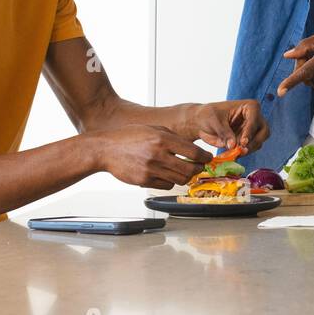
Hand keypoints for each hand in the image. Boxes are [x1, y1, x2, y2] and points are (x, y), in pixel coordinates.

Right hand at [88, 125, 210, 188]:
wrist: (105, 149)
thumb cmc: (128, 137)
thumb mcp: (152, 129)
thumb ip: (173, 137)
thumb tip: (192, 148)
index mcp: (162, 139)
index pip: (193, 152)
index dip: (205, 157)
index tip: (208, 158)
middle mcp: (158, 154)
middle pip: (190, 169)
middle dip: (198, 169)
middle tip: (199, 167)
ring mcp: (151, 169)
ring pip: (180, 179)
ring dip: (186, 176)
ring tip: (184, 171)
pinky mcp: (144, 181)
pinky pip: (166, 185)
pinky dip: (171, 181)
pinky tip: (167, 175)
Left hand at [178, 100, 270, 151]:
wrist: (202, 123)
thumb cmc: (208, 115)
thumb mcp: (214, 121)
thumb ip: (224, 132)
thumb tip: (233, 145)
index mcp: (250, 107)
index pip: (255, 119)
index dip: (250, 131)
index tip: (243, 142)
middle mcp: (255, 119)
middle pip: (264, 132)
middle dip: (254, 143)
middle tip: (242, 151)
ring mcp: (252, 131)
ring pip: (259, 143)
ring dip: (248, 150)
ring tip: (234, 154)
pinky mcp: (247, 142)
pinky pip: (250, 150)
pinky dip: (242, 154)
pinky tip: (232, 155)